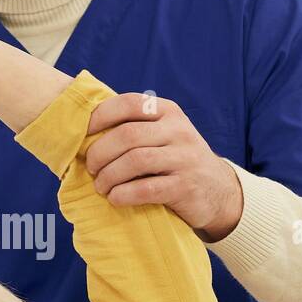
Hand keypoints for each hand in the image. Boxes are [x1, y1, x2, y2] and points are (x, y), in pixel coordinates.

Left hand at [84, 91, 243, 241]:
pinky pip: (146, 189)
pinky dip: (123, 194)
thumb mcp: (164, 134)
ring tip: (100, 186)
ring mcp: (184, 158)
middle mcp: (178, 131)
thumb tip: (83, 129)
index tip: (84, 134)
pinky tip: (115, 198)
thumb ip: (135, 127)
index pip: (129, 103)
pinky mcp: (185, 187)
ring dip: (109, 176)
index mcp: (168, 112)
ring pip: (135, 161)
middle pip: (127, 135)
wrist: (218, 191)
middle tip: (90, 168)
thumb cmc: (177, 161)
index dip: (100, 116)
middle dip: (99, 153)